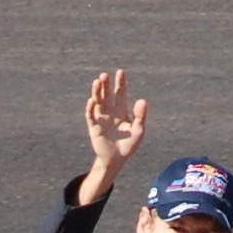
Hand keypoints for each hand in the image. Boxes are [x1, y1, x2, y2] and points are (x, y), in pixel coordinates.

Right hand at [76, 69, 147, 203]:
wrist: (117, 159)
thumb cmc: (129, 145)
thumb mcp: (138, 130)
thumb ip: (140, 116)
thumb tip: (142, 100)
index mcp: (121, 111)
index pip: (120, 94)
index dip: (120, 83)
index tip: (121, 72)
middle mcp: (110, 112)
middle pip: (107, 95)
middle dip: (106, 85)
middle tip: (105, 75)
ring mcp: (101, 119)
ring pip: (98, 102)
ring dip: (97, 92)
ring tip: (97, 82)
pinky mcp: (94, 127)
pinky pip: (91, 116)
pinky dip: (90, 108)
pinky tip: (92, 101)